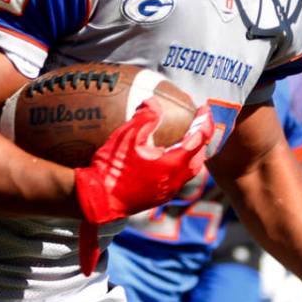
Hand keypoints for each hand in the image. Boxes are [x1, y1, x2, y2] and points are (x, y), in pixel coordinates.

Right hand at [74, 97, 212, 274]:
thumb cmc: (112, 168)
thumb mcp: (127, 136)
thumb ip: (145, 116)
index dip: (204, 121)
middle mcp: (175, 180)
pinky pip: (177, 179)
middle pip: (199, 157)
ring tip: (185, 139)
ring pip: (189, 170)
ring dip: (191, 153)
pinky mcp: (158, 198)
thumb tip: (154, 102)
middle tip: (196, 123)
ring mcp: (167, 192)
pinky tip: (166, 158)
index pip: (198, 138)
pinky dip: (180, 165)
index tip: (203, 108)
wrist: (97, 200)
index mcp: (173, 164)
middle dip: (201, 138)